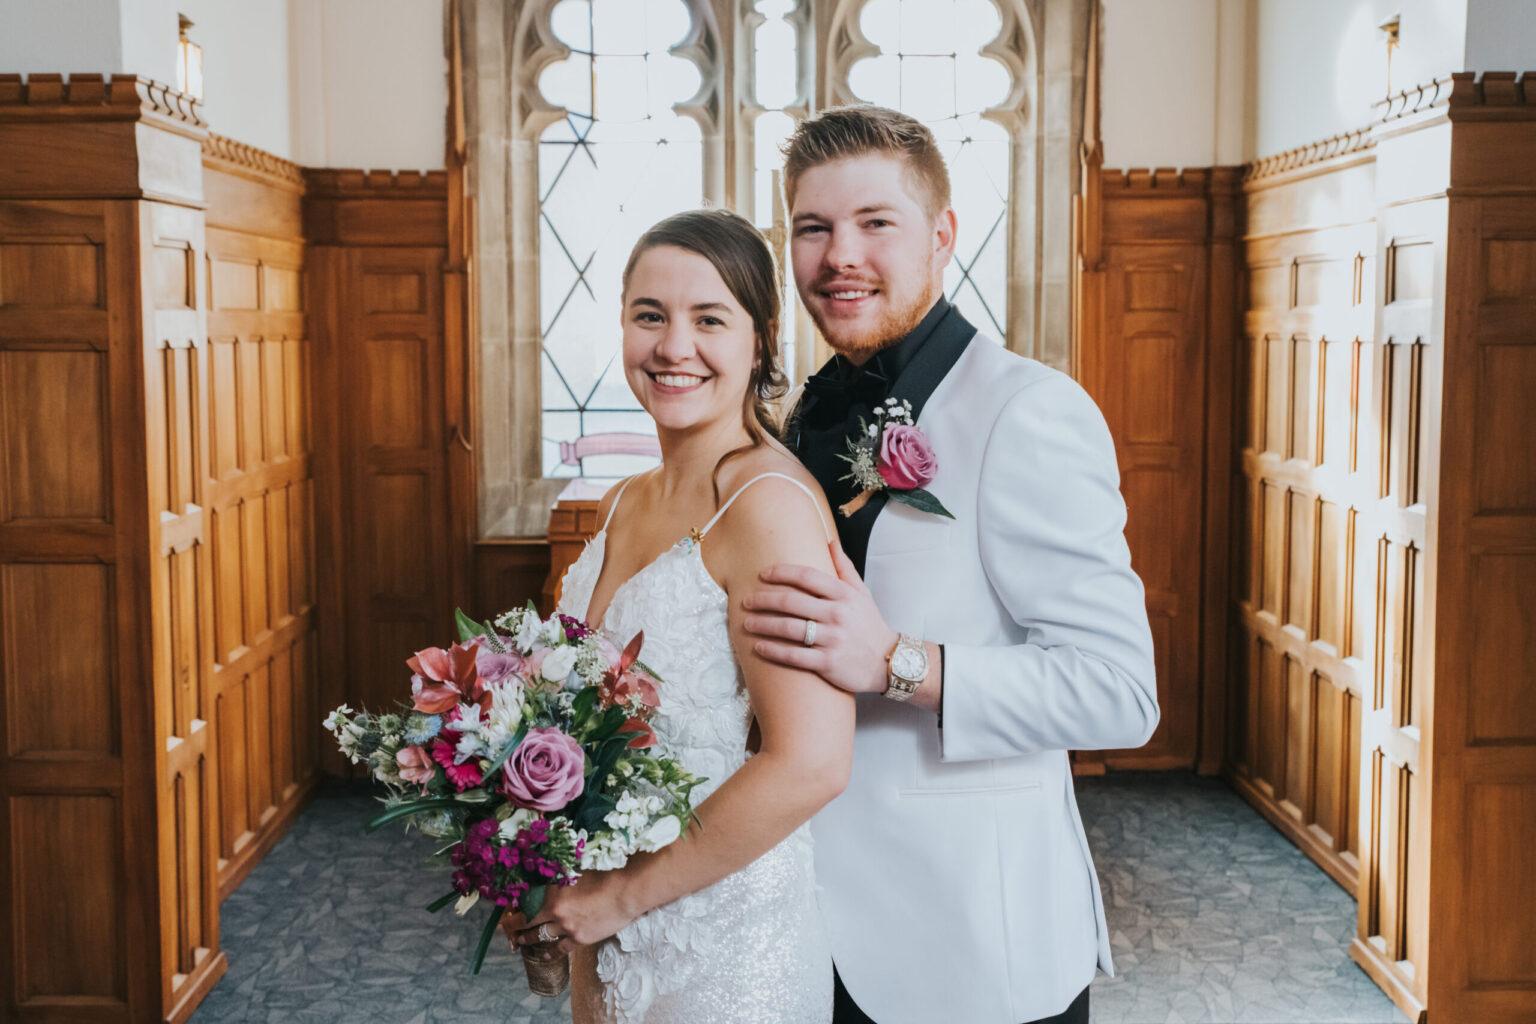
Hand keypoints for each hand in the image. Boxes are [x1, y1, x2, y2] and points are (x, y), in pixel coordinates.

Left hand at [514, 869, 638, 954]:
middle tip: (506, 927)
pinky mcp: (579, 939)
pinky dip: (549, 953)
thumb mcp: (577, 869)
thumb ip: (560, 874)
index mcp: (553, 890)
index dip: (514, 904)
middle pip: (527, 920)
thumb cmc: (606, 874)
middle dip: (514, 925)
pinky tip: (543, 955)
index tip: (508, 907)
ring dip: (526, 939)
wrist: (626, 892)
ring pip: (539, 936)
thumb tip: (547, 871)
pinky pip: (559, 949)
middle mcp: (555, 910)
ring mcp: (566, 926)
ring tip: (518, 941)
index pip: (526, 899)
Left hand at [740, 540, 895, 695]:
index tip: (762, 574)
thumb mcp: (862, 594)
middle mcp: (837, 615)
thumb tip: (830, 542)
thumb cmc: (870, 625)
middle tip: (746, 601)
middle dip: (763, 600)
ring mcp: (832, 639)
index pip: (807, 577)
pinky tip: (758, 647)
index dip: (782, 572)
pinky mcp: (827, 663)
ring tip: (746, 622)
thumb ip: (844, 569)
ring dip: (762, 624)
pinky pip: (793, 656)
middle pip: (791, 602)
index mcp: (844, 595)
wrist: (889, 663)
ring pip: (788, 629)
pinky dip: (773, 651)